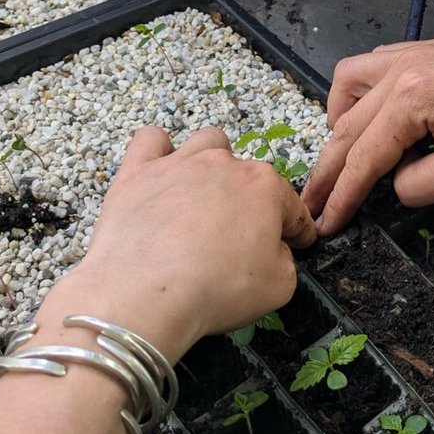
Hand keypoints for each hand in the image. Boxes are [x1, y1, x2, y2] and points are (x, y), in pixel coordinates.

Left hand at [41, 126, 315, 355]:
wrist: (146, 293)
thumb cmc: (218, 289)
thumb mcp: (279, 286)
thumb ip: (284, 260)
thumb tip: (272, 250)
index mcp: (265, 187)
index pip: (291, 207)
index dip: (296, 230)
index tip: (294, 244)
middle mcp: (224, 165)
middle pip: (248, 174)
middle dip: (250, 201)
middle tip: (239, 236)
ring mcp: (179, 163)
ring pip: (206, 142)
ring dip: (212, 163)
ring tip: (203, 195)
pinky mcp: (137, 172)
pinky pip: (151, 140)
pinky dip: (158, 152)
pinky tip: (159, 174)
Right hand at [303, 39, 433, 234]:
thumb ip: (418, 186)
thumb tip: (394, 184)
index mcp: (410, 98)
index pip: (362, 158)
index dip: (341, 197)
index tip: (324, 224)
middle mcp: (401, 68)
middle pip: (347, 126)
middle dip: (328, 170)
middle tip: (312, 204)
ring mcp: (412, 53)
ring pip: (348, 84)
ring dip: (339, 122)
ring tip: (345, 156)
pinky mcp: (426, 50)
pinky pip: (373, 66)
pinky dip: (360, 93)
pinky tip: (373, 116)